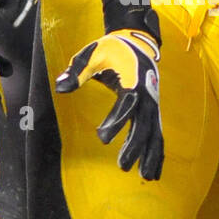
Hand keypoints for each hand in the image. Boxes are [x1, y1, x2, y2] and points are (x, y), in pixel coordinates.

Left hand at [55, 21, 163, 180]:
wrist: (136, 42)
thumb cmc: (111, 48)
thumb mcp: (91, 54)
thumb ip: (77, 71)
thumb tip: (60, 87)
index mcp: (132, 78)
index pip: (126, 104)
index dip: (116, 121)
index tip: (101, 137)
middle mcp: (146, 93)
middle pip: (144, 123)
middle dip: (135, 146)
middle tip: (122, 166)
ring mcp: (153, 103)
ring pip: (155, 132)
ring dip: (151, 154)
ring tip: (146, 177)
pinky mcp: (154, 109)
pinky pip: (157, 133)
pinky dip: (158, 151)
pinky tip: (154, 171)